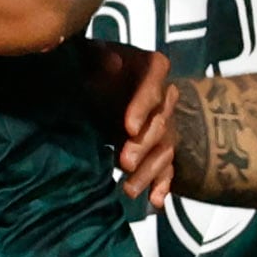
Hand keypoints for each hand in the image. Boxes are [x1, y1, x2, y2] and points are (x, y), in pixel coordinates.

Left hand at [102, 46, 175, 211]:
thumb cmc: (93, 64)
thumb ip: (98, 55)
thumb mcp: (90, 54)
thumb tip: (111, 63)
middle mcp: (164, 97)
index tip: (128, 127)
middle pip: (160, 122)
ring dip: (148, 172)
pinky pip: (167, 168)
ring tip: (128, 189)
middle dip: (143, 145)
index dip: (144, 105)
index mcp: (151, 68)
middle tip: (125, 162)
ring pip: (164, 150)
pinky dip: (162, 186)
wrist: (98, 79)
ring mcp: (164, 125)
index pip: (155, 83)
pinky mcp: (158, 147)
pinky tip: (155, 203)